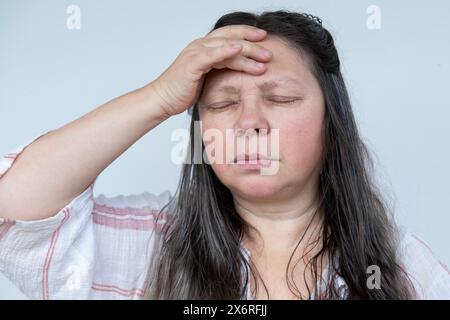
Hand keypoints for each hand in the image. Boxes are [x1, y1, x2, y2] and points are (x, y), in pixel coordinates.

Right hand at [149, 25, 272, 116]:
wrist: (164, 99)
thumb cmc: (183, 90)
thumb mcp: (207, 77)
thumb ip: (221, 68)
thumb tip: (241, 71)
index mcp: (205, 48)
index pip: (230, 35)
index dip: (247, 35)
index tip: (265, 39)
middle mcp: (201, 46)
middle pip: (231, 37)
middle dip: (253, 42)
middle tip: (269, 51)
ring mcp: (196, 52)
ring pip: (226, 45)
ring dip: (247, 50)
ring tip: (264, 57)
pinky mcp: (192, 63)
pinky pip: (211, 54)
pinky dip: (225, 50)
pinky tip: (238, 49)